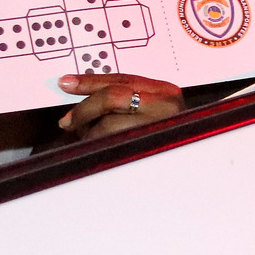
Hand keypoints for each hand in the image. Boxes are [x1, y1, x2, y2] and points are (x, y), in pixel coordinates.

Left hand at [57, 73, 183, 140]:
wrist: (187, 175)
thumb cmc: (167, 140)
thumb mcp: (151, 111)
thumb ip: (127, 99)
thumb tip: (84, 92)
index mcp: (165, 92)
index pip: (121, 79)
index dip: (90, 81)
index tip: (67, 83)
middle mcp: (165, 106)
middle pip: (112, 97)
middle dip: (84, 109)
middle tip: (69, 121)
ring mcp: (158, 128)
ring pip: (108, 124)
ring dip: (90, 133)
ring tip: (89, 140)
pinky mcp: (148, 149)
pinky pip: (111, 146)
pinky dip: (97, 147)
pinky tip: (98, 149)